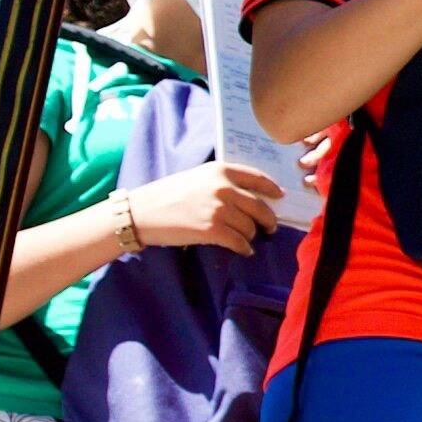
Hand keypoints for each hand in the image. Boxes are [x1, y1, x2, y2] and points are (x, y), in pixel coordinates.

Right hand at [127, 163, 281, 254]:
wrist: (143, 212)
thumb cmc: (167, 194)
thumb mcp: (197, 177)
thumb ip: (222, 182)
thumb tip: (248, 196)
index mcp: (220, 170)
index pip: (257, 177)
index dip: (272, 189)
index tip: (279, 196)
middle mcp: (223, 187)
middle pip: (260, 206)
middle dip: (268, 219)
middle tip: (269, 227)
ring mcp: (218, 209)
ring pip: (250, 227)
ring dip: (251, 235)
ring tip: (246, 239)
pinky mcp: (212, 230)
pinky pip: (239, 242)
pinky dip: (245, 249)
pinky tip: (243, 250)